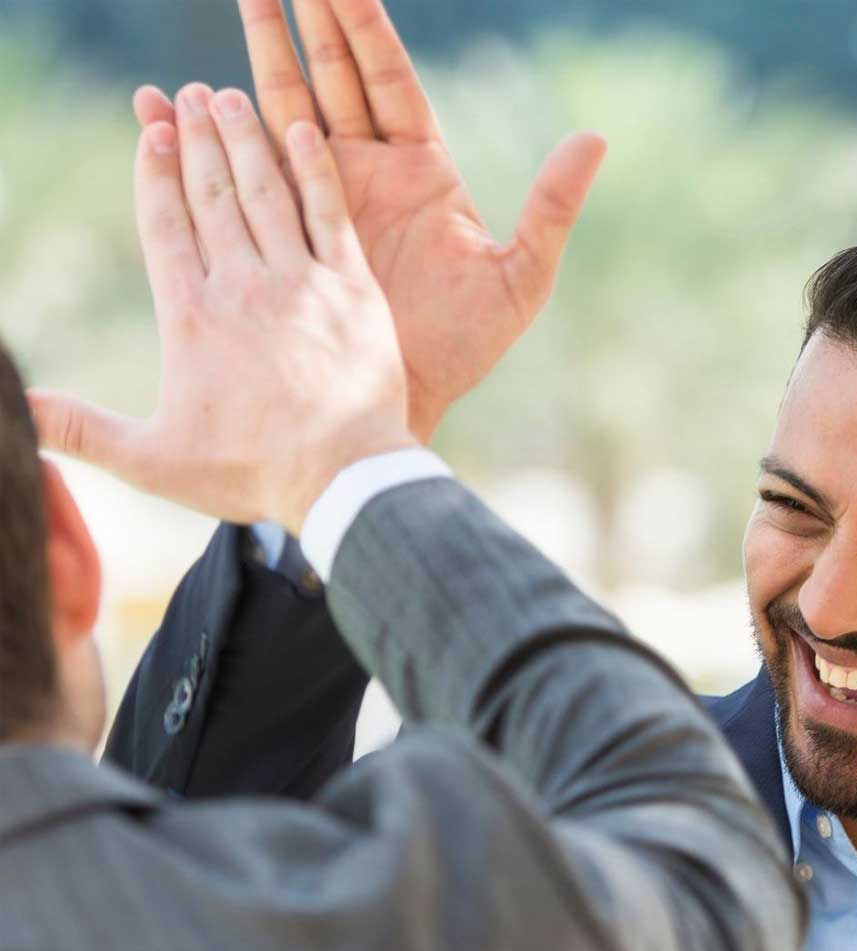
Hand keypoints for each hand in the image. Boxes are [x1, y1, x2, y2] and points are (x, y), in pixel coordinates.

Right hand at [31, 87, 414, 531]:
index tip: (152, 133)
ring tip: (229, 97)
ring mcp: (300, 282)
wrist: (343, 478)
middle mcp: (242, 286)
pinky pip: (330, 215)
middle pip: (212, 195)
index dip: (156, 175)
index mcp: (191, 317)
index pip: (165, 226)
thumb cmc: (252, 473)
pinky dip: (314, 170)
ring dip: (244, 140)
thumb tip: (17, 412)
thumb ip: (82, 429)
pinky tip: (303, 132)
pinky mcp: (353, 288)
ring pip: (265, 192)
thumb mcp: (153, 459)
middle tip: (186, 96)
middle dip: (196, 140)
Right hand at [132, 0, 606, 442]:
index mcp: (422, 167)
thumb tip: (595, 138)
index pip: (389, 77)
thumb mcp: (521, 278)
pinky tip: (172, 97)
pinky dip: (207, 131)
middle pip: (331, 76)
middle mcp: (367, 167)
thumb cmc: (466, 346)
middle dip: (304, 20)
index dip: (364, 27)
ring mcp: (319, 191)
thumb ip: (553, 207)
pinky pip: (240, 165)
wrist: (404, 400)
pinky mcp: (280, 223)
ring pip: (282, 106)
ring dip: (256, 56)